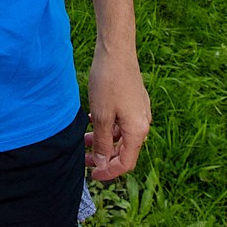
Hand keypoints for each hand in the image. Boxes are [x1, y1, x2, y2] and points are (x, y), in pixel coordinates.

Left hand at [84, 43, 150, 181]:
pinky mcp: (134, 102)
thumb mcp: (101, 116)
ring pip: (122, 136)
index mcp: (137, 131)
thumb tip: (103, 163)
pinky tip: (92, 123)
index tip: (92, 175)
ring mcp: (139, 112)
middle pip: (125, 151)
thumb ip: (103, 143)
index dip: (109, 172)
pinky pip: (122, 123)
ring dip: (104, 141)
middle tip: (84, 159)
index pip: (126, 163)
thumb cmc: (108, 82)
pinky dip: (108, 128)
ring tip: (83, 140)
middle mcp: (143, 123)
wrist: (116, 51)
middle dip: (104, 158)